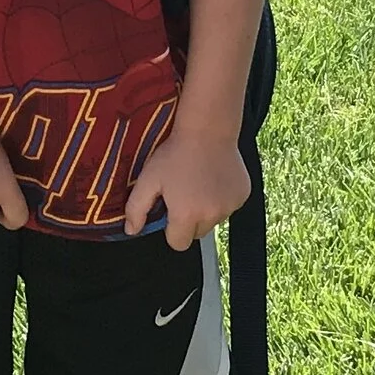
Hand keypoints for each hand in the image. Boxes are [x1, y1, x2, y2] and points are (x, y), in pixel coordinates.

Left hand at [124, 129, 250, 249]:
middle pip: (197, 233)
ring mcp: (230, 206)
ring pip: (214, 220)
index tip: (170, 211)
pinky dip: (221, 199)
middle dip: (189, 221)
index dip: (172, 230)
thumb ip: (136, 209)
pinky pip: (228, 207)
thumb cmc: (175, 154)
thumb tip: (131, 230)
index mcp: (187, 215)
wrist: (208, 130)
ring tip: (198, 183)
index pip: (179, 243)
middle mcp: (211, 215)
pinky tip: (213, 179)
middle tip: (183, 194)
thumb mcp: (148, 179)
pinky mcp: (242, 196)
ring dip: (206, 210)